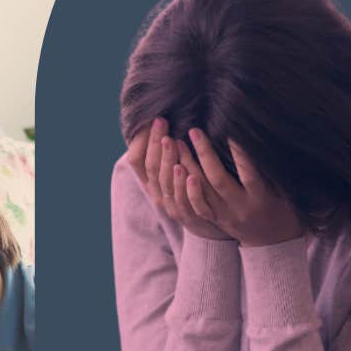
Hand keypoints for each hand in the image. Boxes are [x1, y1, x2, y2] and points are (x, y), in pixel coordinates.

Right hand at [127, 118, 230, 240]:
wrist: (212, 230)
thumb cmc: (194, 194)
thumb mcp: (176, 176)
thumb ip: (169, 155)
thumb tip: (165, 123)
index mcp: (153, 186)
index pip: (138, 162)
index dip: (143, 142)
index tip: (150, 121)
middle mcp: (160, 198)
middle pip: (153, 170)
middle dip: (156, 144)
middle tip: (161, 122)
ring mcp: (176, 209)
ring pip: (167, 184)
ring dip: (169, 161)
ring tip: (172, 142)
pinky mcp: (194, 219)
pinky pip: (186, 202)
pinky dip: (186, 187)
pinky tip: (188, 173)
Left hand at [186, 129, 304, 246]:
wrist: (272, 244)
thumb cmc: (283, 210)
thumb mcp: (286, 192)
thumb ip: (273, 171)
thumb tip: (264, 140)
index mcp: (261, 199)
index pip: (249, 174)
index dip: (239, 154)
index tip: (229, 131)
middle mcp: (240, 208)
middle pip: (218, 180)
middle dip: (205, 154)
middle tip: (194, 131)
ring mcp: (224, 216)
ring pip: (201, 192)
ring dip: (187, 167)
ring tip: (177, 144)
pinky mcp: (213, 219)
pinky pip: (195, 205)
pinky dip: (184, 188)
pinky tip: (175, 170)